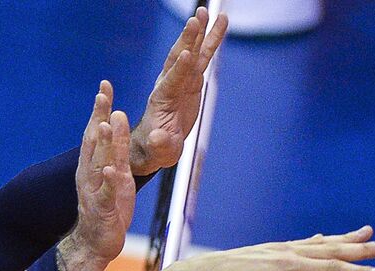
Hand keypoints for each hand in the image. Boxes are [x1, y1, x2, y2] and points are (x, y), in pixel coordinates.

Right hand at [57, 91, 135, 270]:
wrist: (94, 243)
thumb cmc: (107, 207)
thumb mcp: (114, 172)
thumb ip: (116, 148)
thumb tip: (118, 117)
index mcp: (92, 164)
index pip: (95, 132)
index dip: (99, 109)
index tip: (104, 86)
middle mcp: (90, 174)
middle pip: (94, 143)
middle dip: (98, 118)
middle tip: (103, 96)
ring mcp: (95, 191)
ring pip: (99, 164)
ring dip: (102, 145)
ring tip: (106, 125)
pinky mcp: (103, 209)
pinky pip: (105, 193)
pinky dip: (107, 181)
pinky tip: (110, 169)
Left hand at [130, 9, 228, 175]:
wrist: (154, 145)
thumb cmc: (155, 150)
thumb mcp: (158, 152)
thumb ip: (159, 144)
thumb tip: (157, 137)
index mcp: (161, 101)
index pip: (171, 81)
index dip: (179, 69)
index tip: (188, 53)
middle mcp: (169, 85)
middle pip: (179, 59)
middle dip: (188, 40)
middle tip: (195, 19)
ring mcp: (181, 81)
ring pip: (192, 52)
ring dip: (199, 33)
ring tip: (207, 11)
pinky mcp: (191, 80)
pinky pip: (203, 56)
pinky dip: (211, 40)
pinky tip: (220, 23)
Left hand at [174, 227, 374, 270]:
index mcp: (289, 267)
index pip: (332, 269)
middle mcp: (288, 253)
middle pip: (333, 250)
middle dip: (362, 249)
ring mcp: (279, 249)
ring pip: (320, 243)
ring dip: (345, 240)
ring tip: (367, 233)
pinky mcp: (270, 250)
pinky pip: (303, 244)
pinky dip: (320, 241)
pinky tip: (325, 239)